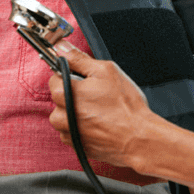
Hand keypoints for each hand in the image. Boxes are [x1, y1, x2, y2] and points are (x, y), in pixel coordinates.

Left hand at [47, 42, 158, 168]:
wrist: (137, 138)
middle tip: (97, 94)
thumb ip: (79, 58)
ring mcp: (67, 132)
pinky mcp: (75, 145)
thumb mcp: (105, 71)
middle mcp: (60, 114)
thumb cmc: (125, 106)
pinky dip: (81, 127)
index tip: (85, 79)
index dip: (72, 75)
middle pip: (59, 97)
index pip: (55, 76)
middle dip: (74, 94)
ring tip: (99, 111)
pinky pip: (71, 131)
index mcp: (64, 93)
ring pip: (64, 115)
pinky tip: (99, 123)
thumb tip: (62, 47)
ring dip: (76, 111)